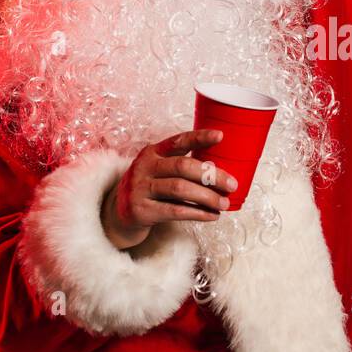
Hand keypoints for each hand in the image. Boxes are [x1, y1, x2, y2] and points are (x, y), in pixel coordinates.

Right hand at [100, 129, 239, 249]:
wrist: (119, 214)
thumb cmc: (150, 188)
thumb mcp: (158, 170)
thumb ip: (181, 166)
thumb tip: (223, 172)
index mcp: (152, 152)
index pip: (178, 141)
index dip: (199, 137)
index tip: (221, 136)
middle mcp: (144, 167)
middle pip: (183, 166)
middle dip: (211, 175)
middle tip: (232, 185)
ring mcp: (140, 188)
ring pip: (180, 189)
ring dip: (207, 197)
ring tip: (224, 203)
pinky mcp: (140, 210)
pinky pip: (175, 211)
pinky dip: (198, 213)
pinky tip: (212, 215)